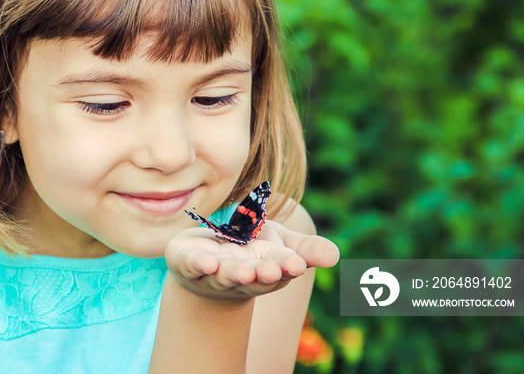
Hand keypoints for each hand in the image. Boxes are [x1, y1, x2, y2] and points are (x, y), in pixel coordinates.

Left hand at [164, 220, 339, 300]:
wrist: (206, 260)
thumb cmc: (250, 251)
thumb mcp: (281, 244)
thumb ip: (306, 249)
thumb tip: (335, 255)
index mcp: (267, 269)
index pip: (280, 268)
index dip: (287, 266)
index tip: (296, 263)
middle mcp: (241, 275)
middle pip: (253, 278)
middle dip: (262, 274)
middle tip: (271, 270)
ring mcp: (214, 271)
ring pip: (224, 275)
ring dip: (233, 274)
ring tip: (242, 271)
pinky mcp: (188, 262)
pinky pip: (192, 264)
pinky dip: (199, 264)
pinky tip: (206, 262)